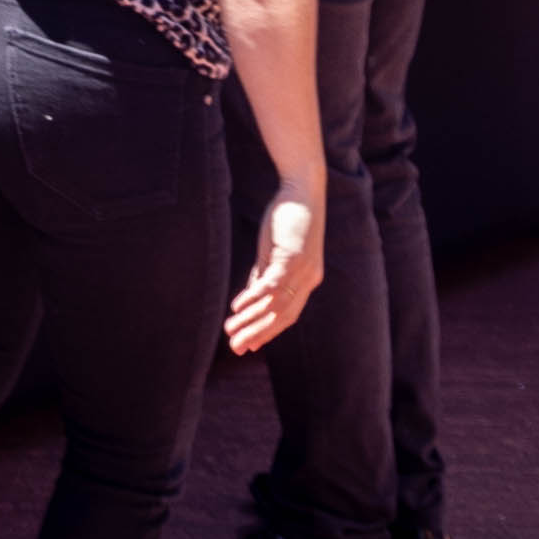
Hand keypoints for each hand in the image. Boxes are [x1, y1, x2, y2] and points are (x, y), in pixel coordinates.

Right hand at [226, 188, 325, 355]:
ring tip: (230, 330)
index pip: (288, 315)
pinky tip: (236, 307)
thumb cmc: (289, 217)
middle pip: (282, 317)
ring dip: (250, 320)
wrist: (303, 190)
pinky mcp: (291, 257)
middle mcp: (308, 280)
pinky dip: (252, 299)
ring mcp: (301, 270)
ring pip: (274, 305)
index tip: (250, 346)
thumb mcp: (275, 250)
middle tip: (236, 348)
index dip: (268, 332)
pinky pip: (270, 286)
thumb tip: (250, 297)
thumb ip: (264, 273)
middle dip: (258, 334)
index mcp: (307, 280)